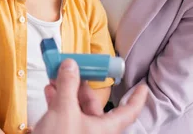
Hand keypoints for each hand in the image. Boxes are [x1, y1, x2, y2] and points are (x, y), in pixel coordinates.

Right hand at [33, 59, 147, 133]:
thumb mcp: (63, 110)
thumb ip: (68, 85)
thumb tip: (71, 66)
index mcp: (105, 128)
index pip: (128, 112)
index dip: (136, 98)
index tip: (142, 87)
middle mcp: (95, 131)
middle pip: (95, 104)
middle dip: (83, 85)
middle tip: (75, 69)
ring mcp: (80, 132)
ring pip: (78, 108)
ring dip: (67, 91)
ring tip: (57, 77)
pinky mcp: (65, 133)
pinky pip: (65, 114)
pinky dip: (59, 101)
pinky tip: (50, 91)